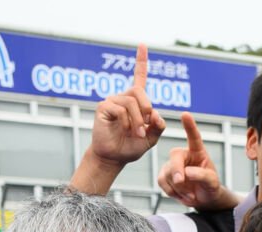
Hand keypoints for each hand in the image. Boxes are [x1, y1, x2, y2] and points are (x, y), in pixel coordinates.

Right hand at [85, 43, 167, 168]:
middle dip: (147, 108)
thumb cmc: (131, 146)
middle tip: (147, 125)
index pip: (139, 76)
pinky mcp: (103, 107)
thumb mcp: (152, 138)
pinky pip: (120, 109)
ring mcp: (112, 101)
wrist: (115, 157)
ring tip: (136, 133)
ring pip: (131, 102)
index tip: (143, 44)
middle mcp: (123, 97)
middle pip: (139, 91)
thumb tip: (155, 114)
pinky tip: (124, 129)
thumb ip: (158, 126)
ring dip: (137, 120)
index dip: (141, 60)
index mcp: (136, 101)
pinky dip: (126, 121)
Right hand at [157, 112, 230, 209]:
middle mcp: (184, 156)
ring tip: (191, 195)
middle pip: (174, 157)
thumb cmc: (210, 187)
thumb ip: (202, 176)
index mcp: (198, 152)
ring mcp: (172, 165)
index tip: (185, 114)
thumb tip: (186, 172)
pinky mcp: (164, 176)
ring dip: (179, 188)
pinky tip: (182, 195)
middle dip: (176, 170)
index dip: (189, 126)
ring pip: (168, 174)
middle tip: (180, 181)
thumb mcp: (212, 182)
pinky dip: (172, 192)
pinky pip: (162, 182)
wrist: (204, 199)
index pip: (194, 137)